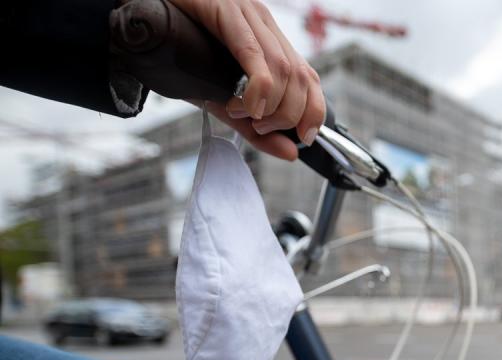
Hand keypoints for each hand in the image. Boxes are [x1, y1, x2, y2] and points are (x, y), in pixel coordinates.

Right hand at [170, 0, 325, 160]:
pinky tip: (246, 105)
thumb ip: (257, 129)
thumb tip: (292, 153)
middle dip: (289, 114)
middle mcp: (264, 24)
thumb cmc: (179, 55)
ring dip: (272, 105)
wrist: (138, 21)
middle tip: (260, 127)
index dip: (314, 111)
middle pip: (301, 77)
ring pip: (284, 69)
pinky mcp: (226, 10)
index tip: (304, 137)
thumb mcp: (222, 99)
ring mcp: (247, 15)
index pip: (310, 78)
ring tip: (245, 115)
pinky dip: (259, 88)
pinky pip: (254, 54)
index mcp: (269, 41)